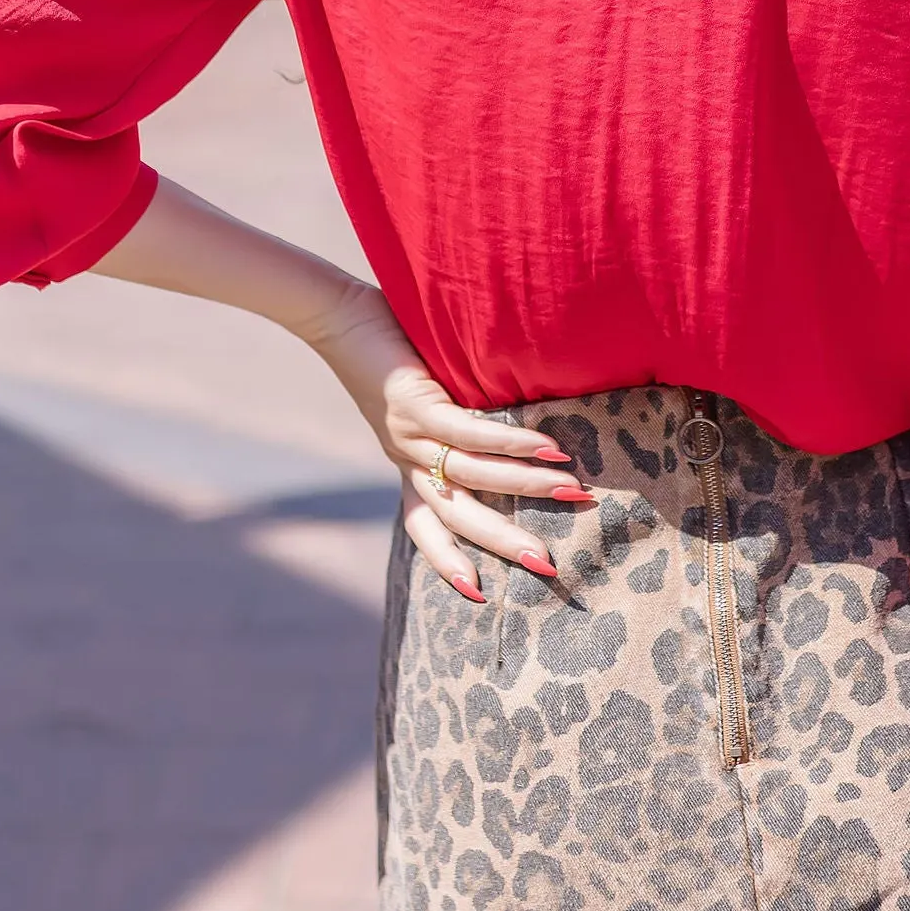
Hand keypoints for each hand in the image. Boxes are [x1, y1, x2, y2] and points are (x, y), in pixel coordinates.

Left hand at [302, 274, 590, 600]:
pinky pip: (467, 432)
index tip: (477, 595)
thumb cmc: (385, 347)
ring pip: (471, 476)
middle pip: (455, 515)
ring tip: (574, 493)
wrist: (336, 315)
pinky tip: (548, 447)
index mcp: (405, 461)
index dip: (446, 560)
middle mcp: (405, 456)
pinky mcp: (414, 403)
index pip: (424, 525)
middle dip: (502, 542)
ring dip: (526, 487)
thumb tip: (515, 426)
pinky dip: (510, 442)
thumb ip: (456, 416)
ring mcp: (408, 433)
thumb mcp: (421, 395)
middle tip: (547, 566)